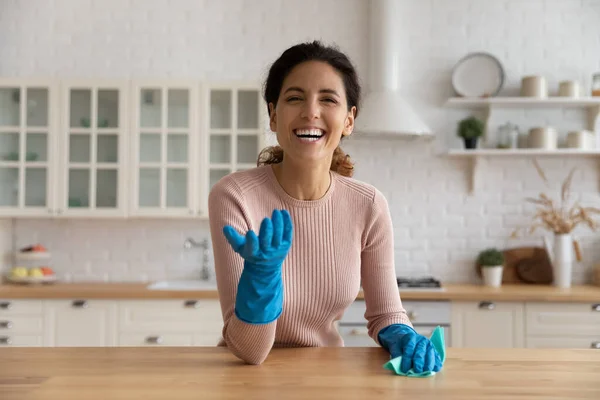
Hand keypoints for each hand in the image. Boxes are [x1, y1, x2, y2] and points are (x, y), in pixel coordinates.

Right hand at [222, 209, 292, 323]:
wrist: (265, 268)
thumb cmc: (250, 253)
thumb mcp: (240, 248)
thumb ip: (233, 238)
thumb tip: (225, 228)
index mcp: (253, 253)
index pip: (252, 247)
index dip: (252, 241)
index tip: (250, 232)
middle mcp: (266, 252)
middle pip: (267, 241)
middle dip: (267, 231)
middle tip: (266, 219)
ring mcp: (277, 249)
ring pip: (279, 236)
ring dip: (278, 224)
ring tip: (276, 212)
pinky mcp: (286, 245)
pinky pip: (288, 233)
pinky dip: (287, 223)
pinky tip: (284, 212)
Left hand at [381, 324, 442, 373]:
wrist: (407, 338)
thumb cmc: (400, 343)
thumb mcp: (394, 345)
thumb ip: (395, 353)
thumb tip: (397, 363)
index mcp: (411, 337)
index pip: (409, 349)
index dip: (407, 360)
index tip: (404, 369)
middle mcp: (422, 340)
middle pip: (420, 353)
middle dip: (418, 363)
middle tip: (416, 371)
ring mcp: (429, 345)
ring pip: (430, 355)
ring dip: (428, 365)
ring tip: (424, 372)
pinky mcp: (434, 351)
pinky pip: (437, 359)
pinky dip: (436, 365)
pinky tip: (433, 370)